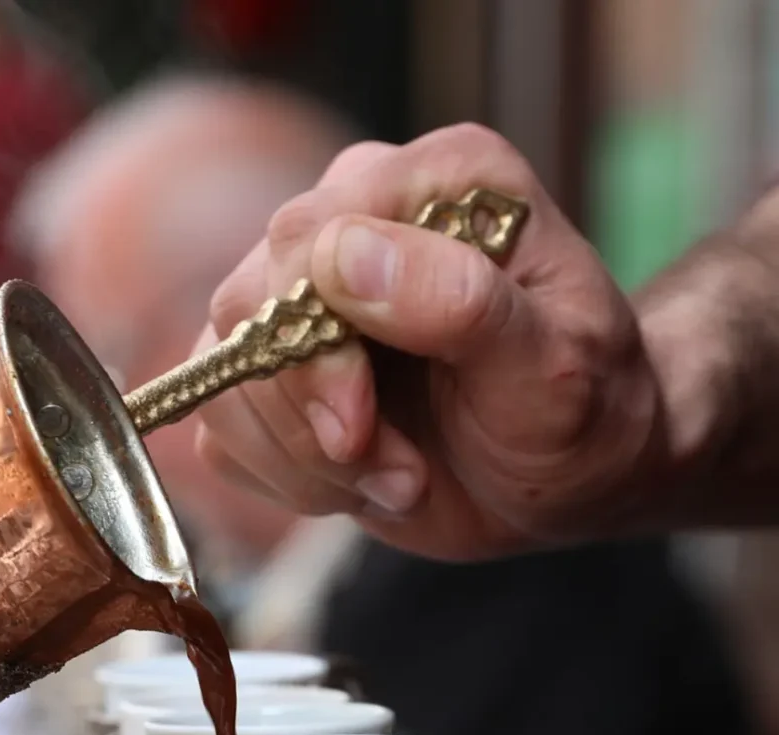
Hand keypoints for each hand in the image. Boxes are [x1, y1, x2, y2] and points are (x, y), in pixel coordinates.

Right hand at [193, 125, 666, 560]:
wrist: (565, 480)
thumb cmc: (579, 416)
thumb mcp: (554, 367)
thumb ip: (460, 303)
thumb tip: (343, 256)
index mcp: (436, 185)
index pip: (305, 237)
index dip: (314, 345)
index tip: (360, 430)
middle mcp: (357, 220)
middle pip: (245, 307)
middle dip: (309, 417)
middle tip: (398, 474)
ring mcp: (306, 299)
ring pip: (223, 377)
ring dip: (304, 459)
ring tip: (399, 480)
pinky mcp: (277, 372)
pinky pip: (223, 428)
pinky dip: (286, 478)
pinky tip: (359, 482)